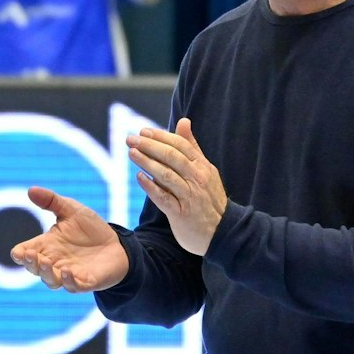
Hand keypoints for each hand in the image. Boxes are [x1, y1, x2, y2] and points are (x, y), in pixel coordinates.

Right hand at [10, 187, 129, 291]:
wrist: (116, 244)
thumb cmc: (90, 228)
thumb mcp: (71, 210)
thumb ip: (51, 201)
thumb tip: (31, 190)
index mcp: (46, 246)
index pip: (25, 254)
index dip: (19, 255)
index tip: (19, 252)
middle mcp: (54, 262)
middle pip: (34, 269)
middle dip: (31, 263)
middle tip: (31, 254)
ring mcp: (69, 274)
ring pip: (51, 280)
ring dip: (46, 273)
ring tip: (46, 263)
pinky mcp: (85, 282)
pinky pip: (73, 287)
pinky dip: (68, 281)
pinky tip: (68, 272)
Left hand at [127, 119, 227, 256]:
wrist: (223, 232)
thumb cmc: (208, 199)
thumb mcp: (205, 170)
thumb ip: (192, 146)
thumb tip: (183, 121)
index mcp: (202, 167)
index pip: (181, 145)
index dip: (161, 136)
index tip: (143, 131)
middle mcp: (197, 179)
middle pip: (172, 157)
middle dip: (150, 146)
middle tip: (130, 139)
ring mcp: (190, 197)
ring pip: (166, 175)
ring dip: (147, 162)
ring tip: (131, 153)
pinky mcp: (181, 214)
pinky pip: (164, 198)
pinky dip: (151, 187)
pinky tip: (139, 177)